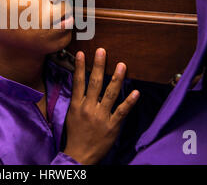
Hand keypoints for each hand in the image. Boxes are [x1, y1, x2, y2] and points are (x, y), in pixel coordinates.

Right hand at [63, 48, 139, 164]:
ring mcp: (101, 116)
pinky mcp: (112, 126)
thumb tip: (81, 83)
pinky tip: (135, 92)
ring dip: (116, 78)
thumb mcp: (71, 114)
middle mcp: (89, 108)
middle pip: (95, 83)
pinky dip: (129, 102)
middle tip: (102, 51)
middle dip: (99, 66)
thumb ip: (78, 99)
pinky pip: (122, 111)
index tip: (82, 53)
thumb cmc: (75, 133)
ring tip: (122, 65)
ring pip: (110, 94)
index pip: (78, 82)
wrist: (79, 155)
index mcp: (77, 105)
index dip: (80, 67)